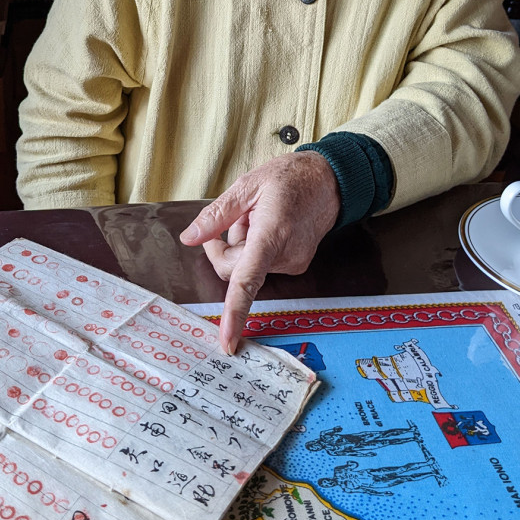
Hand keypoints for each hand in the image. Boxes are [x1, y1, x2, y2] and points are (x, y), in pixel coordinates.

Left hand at [179, 152, 339, 353]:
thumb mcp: (246, 185)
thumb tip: (190, 238)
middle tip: (228, 220)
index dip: (234, 313)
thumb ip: (216, 215)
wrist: (329, 180)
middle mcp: (286, 256)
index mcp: (272, 235)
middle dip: (222, 250)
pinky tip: (267, 225)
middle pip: (235, 272)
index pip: (247, 281)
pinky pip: (262, 266)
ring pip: (247, 269)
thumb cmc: (290, 178)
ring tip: (256, 217)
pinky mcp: (296, 265)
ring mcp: (293, 263)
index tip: (228, 341)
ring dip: (241, 246)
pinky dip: (255, 249)